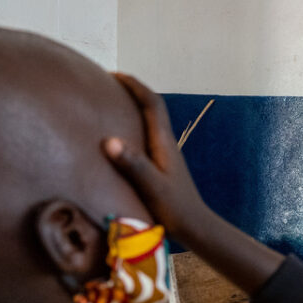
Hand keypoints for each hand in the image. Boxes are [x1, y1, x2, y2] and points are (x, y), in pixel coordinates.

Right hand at [103, 73, 212, 238]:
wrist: (196, 227)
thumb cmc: (175, 209)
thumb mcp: (152, 187)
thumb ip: (133, 165)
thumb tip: (109, 141)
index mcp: (163, 142)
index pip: (151, 103)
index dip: (134, 85)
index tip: (113, 74)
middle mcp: (166, 143)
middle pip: (151, 107)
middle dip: (132, 91)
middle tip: (107, 83)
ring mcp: (165, 154)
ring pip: (150, 121)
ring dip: (133, 108)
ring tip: (109, 104)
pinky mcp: (162, 165)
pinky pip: (146, 136)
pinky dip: (132, 127)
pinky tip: (119, 138)